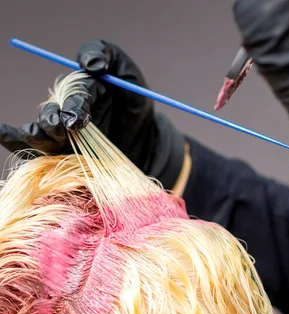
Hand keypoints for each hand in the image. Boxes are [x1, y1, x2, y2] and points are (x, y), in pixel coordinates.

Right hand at [0, 40, 183, 188]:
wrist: (144, 140)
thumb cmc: (135, 103)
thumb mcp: (129, 74)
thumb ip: (108, 55)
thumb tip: (90, 63)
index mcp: (82, 88)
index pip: (74, 94)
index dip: (74, 104)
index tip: (77, 119)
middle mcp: (67, 109)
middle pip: (52, 112)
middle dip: (52, 119)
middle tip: (59, 128)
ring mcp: (63, 132)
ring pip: (42, 131)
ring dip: (37, 133)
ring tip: (36, 134)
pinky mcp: (63, 152)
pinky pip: (38, 148)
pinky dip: (16, 141)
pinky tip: (4, 134)